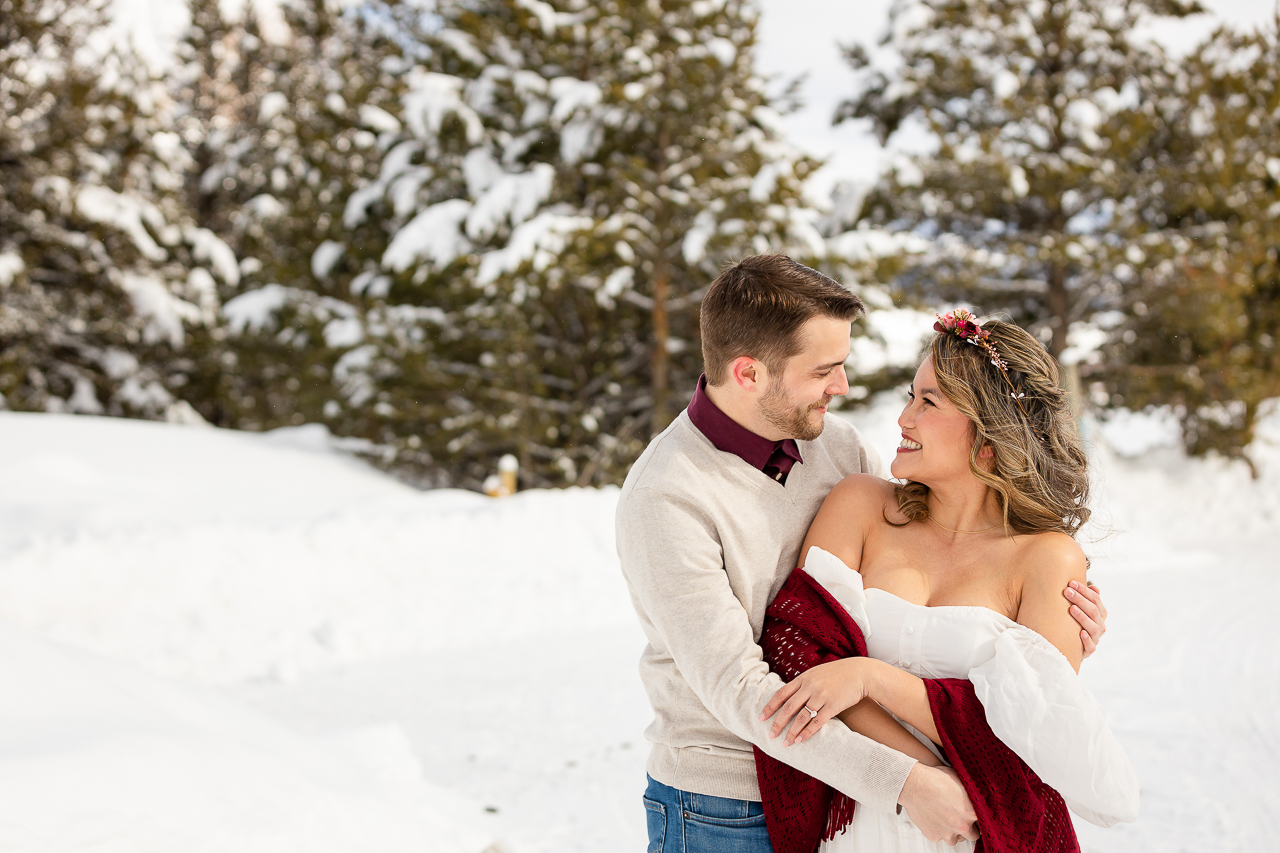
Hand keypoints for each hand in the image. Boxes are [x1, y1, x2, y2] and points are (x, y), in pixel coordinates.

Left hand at [759, 658, 873, 745]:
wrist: (860, 672)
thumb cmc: (837, 674)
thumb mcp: (816, 674)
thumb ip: (803, 684)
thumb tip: (788, 696)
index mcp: (803, 678)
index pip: (781, 694)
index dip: (770, 707)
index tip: (761, 718)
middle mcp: (810, 687)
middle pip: (788, 708)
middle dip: (777, 723)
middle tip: (770, 735)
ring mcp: (821, 696)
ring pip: (801, 717)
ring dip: (791, 732)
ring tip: (785, 743)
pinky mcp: (833, 706)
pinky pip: (817, 722)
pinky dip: (807, 732)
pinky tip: (800, 740)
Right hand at [898, 764, 979, 844]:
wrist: (913, 784)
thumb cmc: (935, 779)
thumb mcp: (959, 780)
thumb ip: (971, 794)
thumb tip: (977, 795)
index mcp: (972, 813)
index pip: (984, 823)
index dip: (979, 819)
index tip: (974, 816)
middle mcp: (962, 826)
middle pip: (972, 836)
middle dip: (968, 828)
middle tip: (961, 818)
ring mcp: (947, 833)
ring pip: (955, 839)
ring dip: (952, 832)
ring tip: (946, 819)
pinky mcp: (933, 835)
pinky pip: (939, 837)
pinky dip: (938, 830)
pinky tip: (934, 818)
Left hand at [1064, 579, 1107, 657]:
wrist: (1069, 645)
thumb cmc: (1073, 622)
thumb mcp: (1079, 609)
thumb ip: (1085, 599)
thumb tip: (1095, 588)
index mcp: (1100, 614)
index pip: (1096, 600)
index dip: (1084, 591)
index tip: (1071, 583)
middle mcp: (1100, 626)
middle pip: (1094, 611)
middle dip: (1080, 600)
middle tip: (1067, 591)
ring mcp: (1095, 639)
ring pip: (1094, 628)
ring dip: (1083, 617)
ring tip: (1071, 608)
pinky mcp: (1089, 651)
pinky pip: (1091, 647)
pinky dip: (1087, 639)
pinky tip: (1080, 632)